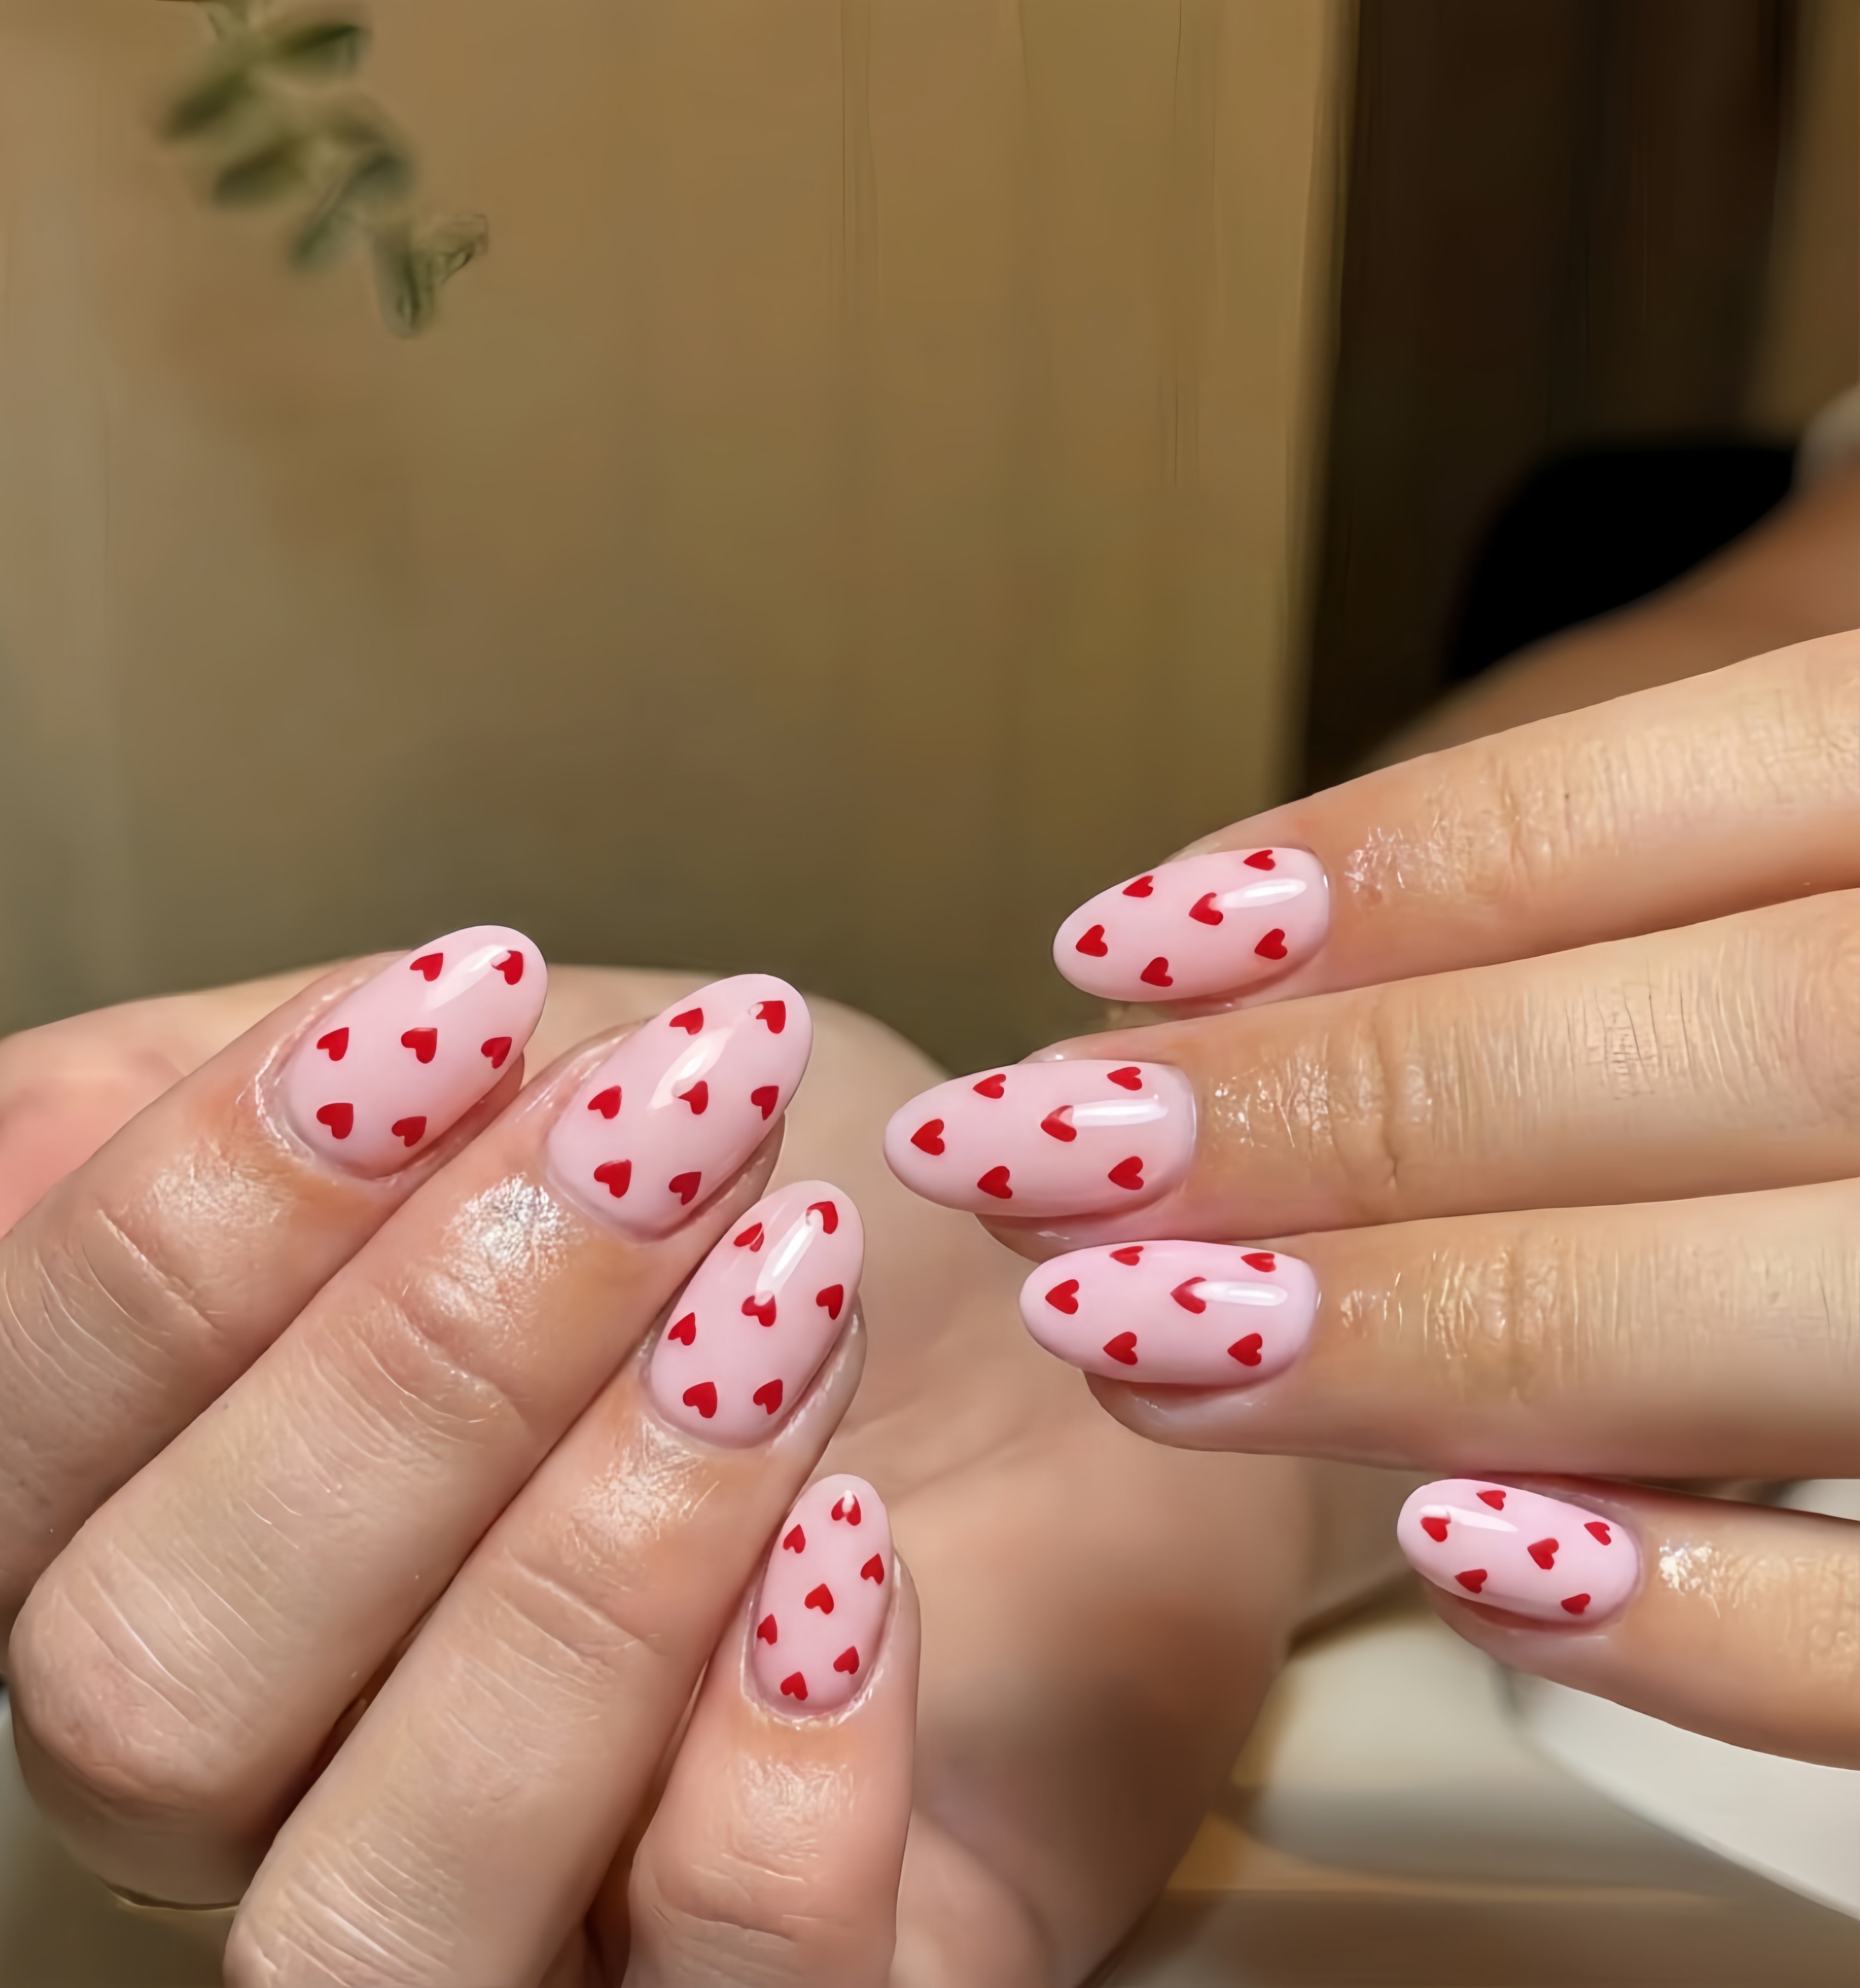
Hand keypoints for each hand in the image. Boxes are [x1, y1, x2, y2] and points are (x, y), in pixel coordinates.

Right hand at [0, 945, 1362, 1982]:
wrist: (1025, 1341)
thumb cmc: (739, 1197)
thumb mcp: (493, 1079)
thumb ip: (196, 1118)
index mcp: (149, 1544)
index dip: (165, 1235)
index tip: (459, 1006)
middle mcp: (260, 1790)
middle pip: (145, 1694)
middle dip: (417, 1370)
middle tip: (663, 1143)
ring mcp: (502, 1935)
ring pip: (371, 1909)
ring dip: (586, 1569)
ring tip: (778, 1312)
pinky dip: (780, 1777)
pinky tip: (861, 1558)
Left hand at [885, 633, 1859, 1770]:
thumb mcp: (1852, 855)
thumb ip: (1672, 875)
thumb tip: (1278, 939)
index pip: (1724, 777)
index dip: (1410, 860)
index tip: (1122, 938)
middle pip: (1733, 1046)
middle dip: (1351, 1108)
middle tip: (1042, 1155)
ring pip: (1792, 1311)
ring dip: (1431, 1336)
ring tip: (1132, 1334)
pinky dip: (1716, 1612)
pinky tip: (1467, 1557)